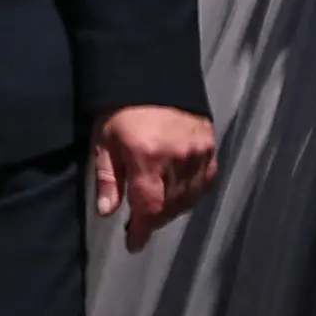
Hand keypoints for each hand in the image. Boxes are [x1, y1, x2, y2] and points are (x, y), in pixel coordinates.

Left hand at [90, 105, 218, 254]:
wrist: (152, 71)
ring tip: (156, 207)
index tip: (133, 244)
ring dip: (171, 209)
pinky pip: (204, 183)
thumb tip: (108, 212)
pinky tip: (178, 194)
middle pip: (169, 206)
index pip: (149, 206)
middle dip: (153, 218)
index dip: (142, 230)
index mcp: (147, 155)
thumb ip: (107, 178)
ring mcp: (198, 152)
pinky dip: (191, 194)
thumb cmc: (121, 107)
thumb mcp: (104, 140)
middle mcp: (177, 157)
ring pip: (188, 198)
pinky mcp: (211, 145)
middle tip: (138, 221)